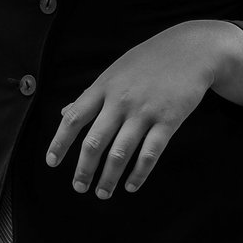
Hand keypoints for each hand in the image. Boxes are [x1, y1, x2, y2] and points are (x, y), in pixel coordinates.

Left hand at [46, 21, 242, 197]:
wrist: (191, 49)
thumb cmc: (148, 61)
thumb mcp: (113, 72)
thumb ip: (90, 96)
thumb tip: (64, 113)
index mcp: (102, 88)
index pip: (73, 118)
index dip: (59, 142)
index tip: (51, 162)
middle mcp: (120, 101)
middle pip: (94, 141)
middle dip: (84, 169)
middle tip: (78, 187)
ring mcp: (144, 112)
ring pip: (120, 152)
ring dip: (108, 177)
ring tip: (102, 193)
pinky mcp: (168, 121)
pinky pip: (150, 153)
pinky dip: (138, 173)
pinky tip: (131, 186)